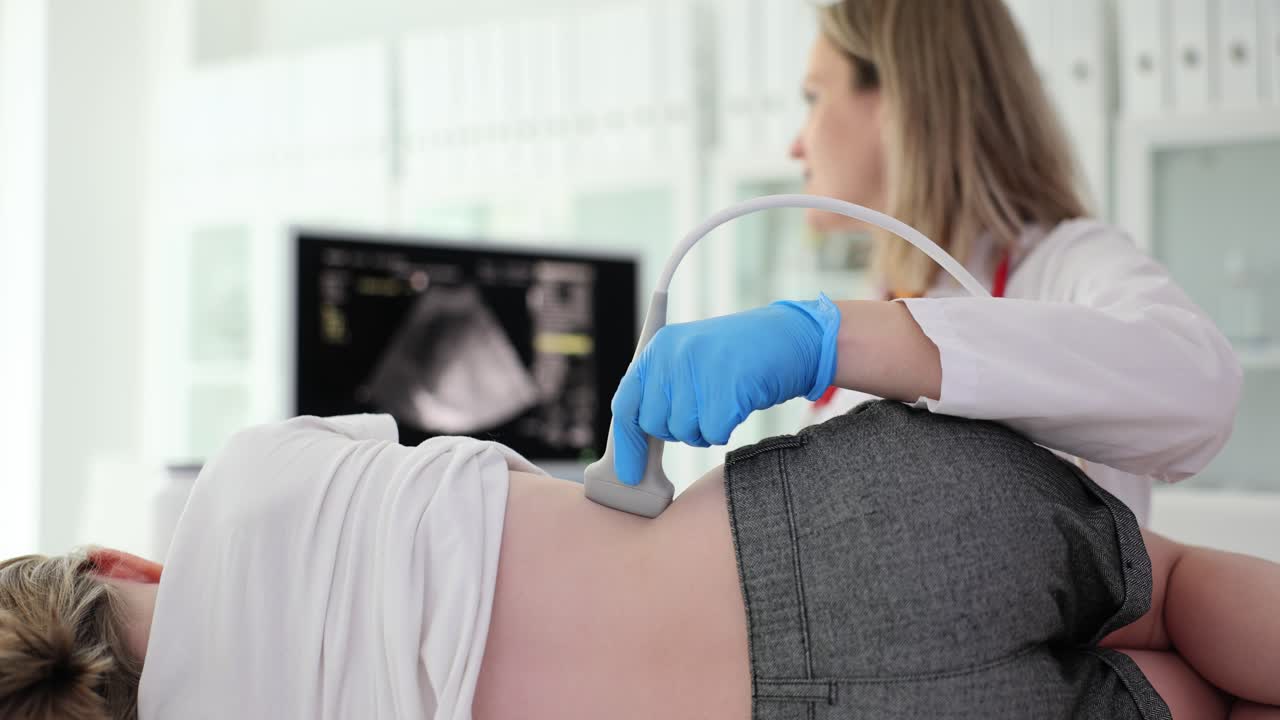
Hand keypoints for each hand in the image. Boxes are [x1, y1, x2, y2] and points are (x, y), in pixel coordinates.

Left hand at [611, 294, 839, 484]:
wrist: (791, 337)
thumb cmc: (738, 359)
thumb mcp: (690, 361)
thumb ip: (661, 391)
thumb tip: (633, 449)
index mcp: (658, 347)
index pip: (626, 403)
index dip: (627, 444)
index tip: (628, 474)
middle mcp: (673, 354)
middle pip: (655, 424)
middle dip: (678, 431)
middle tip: (703, 413)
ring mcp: (700, 368)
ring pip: (684, 431)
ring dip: (704, 430)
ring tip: (723, 403)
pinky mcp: (727, 385)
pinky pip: (712, 433)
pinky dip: (725, 430)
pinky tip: (737, 406)